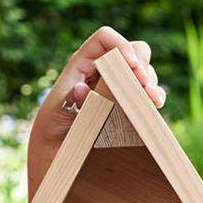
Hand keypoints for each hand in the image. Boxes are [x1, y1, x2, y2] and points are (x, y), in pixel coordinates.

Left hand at [27, 26, 165, 198]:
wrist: (53, 163)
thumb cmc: (48, 135)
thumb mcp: (54, 115)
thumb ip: (70, 99)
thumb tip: (84, 87)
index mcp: (79, 66)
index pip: (104, 39)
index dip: (120, 45)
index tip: (130, 65)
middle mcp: (99, 73)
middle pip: (130, 50)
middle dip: (141, 64)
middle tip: (143, 86)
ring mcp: (114, 89)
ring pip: (142, 70)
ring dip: (150, 81)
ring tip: (150, 98)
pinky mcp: (125, 107)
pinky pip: (146, 92)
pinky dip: (154, 95)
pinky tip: (154, 104)